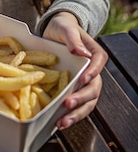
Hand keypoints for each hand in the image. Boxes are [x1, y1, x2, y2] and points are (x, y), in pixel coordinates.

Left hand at [42, 12, 107, 128]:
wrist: (54, 32)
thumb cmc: (62, 28)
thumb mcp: (66, 29)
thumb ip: (73, 39)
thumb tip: (80, 53)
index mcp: (94, 54)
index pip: (98, 63)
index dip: (93, 72)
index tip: (83, 79)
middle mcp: (92, 71)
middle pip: (94, 88)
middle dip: (82, 98)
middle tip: (68, 105)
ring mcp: (83, 83)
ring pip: (87, 102)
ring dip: (77, 114)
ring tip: (63, 123)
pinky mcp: (73, 90)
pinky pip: (76, 106)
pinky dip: (69, 115)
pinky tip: (59, 123)